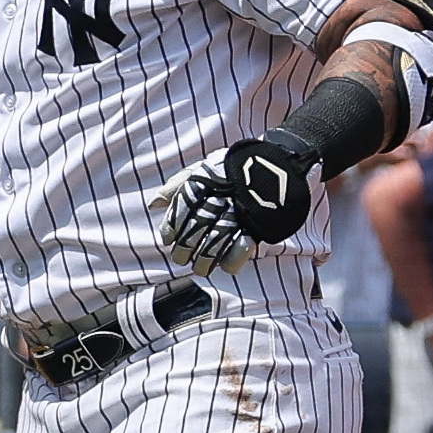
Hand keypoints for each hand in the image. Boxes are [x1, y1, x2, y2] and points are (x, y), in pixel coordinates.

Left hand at [154, 138, 316, 274]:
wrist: (279, 163)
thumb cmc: (233, 169)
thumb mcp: (204, 168)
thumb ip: (178, 185)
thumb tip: (154, 204)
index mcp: (207, 180)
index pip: (182, 207)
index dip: (171, 225)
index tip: (168, 238)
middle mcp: (222, 196)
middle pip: (196, 228)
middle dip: (185, 247)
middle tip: (181, 258)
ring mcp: (241, 211)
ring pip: (217, 242)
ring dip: (205, 260)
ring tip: (200, 268)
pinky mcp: (260, 224)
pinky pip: (243, 248)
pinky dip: (232, 262)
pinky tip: (225, 267)